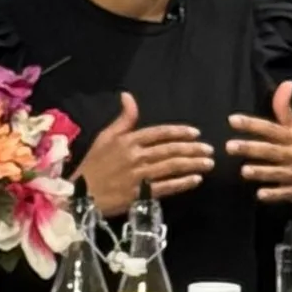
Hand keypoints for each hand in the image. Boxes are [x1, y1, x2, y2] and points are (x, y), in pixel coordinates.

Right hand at [77, 89, 215, 213]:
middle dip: (192, 149)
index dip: (179, 132)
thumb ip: (123, 119)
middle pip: (170, 150)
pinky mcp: (140, 195)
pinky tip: (196, 179)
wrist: (81, 194)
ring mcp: (139, 176)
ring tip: (208, 163)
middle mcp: (136, 156)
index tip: (196, 133)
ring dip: (192, 164)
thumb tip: (128, 96)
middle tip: (210, 149)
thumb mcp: (105, 137)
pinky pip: (166, 187)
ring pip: (171, 167)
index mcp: (128, 140)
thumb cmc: (93, 165)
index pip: (159, 133)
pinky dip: (182, 183)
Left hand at [227, 81, 291, 214]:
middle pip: (272, 150)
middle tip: (229, 147)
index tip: (232, 120)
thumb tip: (286, 83)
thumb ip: (285, 110)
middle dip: (252, 148)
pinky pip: (286, 193)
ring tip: (243, 171)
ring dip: (262, 172)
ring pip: (279, 172)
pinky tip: (260, 195)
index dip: (253, 124)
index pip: (271, 128)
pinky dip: (274, 194)